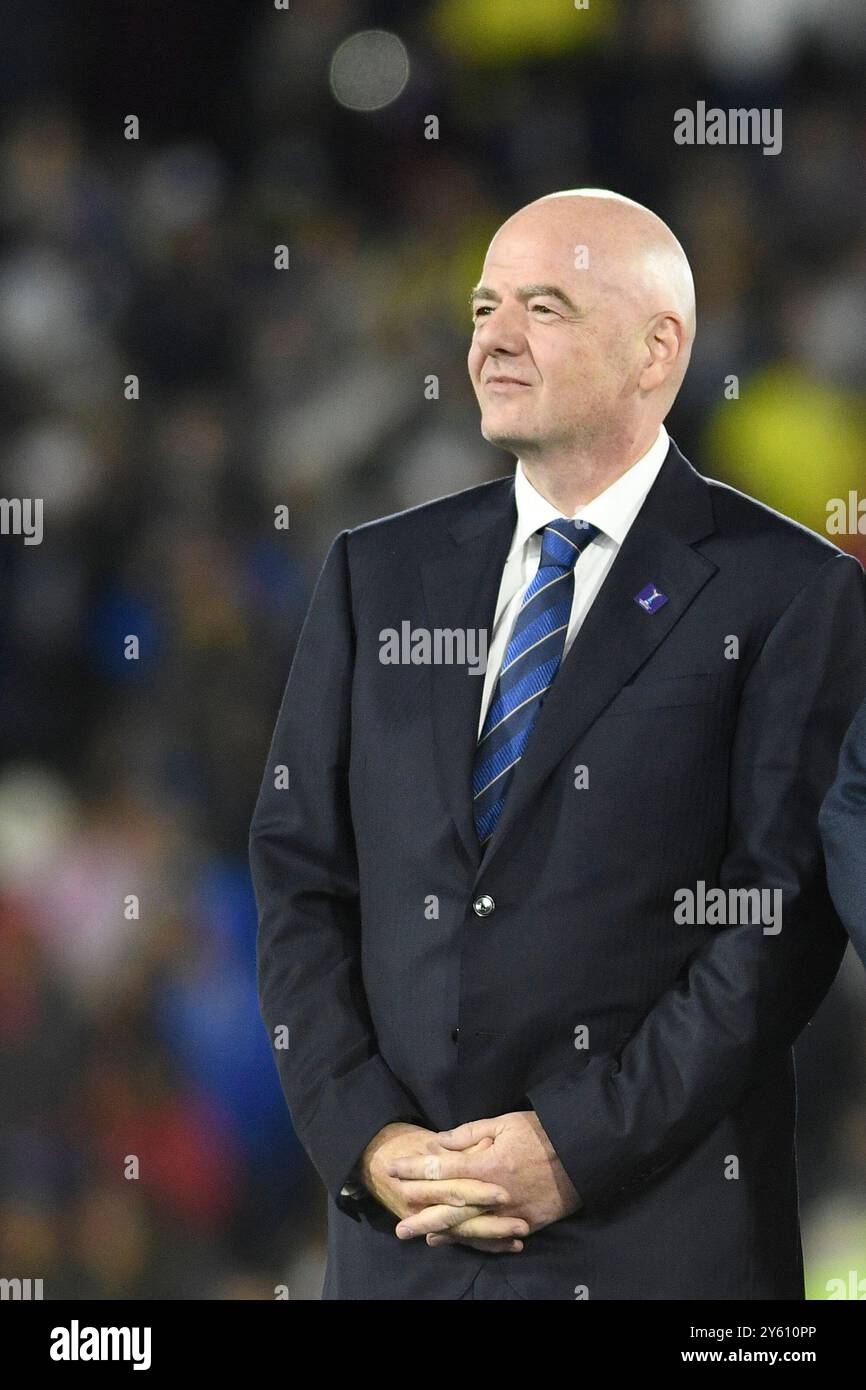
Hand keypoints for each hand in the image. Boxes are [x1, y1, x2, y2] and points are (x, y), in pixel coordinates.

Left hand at [385, 1112, 580, 1250]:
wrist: (582, 1153)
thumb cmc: (542, 1132)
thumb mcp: (504, 1123)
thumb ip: (469, 1133)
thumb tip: (439, 1142)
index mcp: (486, 1165)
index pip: (442, 1169)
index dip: (415, 1169)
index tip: (394, 1169)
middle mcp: (493, 1194)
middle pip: (448, 1205)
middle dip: (420, 1211)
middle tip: (397, 1222)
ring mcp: (509, 1212)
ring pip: (468, 1226)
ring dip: (441, 1230)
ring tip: (418, 1235)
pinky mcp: (524, 1224)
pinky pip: (493, 1237)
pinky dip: (471, 1241)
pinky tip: (454, 1240)